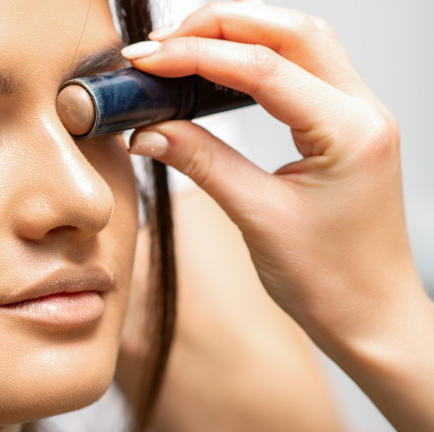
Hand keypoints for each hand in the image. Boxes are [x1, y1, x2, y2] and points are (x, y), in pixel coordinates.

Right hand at [123, 0, 423, 346]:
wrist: (370, 315)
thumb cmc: (331, 280)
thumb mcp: (257, 217)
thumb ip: (202, 162)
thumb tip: (151, 130)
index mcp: (349, 132)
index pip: (265, 68)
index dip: (198, 56)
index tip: (149, 60)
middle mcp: (362, 111)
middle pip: (291, 31)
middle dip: (221, 24)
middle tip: (162, 42)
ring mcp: (358, 115)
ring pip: (300, 41)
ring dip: (241, 32)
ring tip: (185, 45)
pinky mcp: (343, 126)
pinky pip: (303, 69)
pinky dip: (258, 57)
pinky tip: (223, 67)